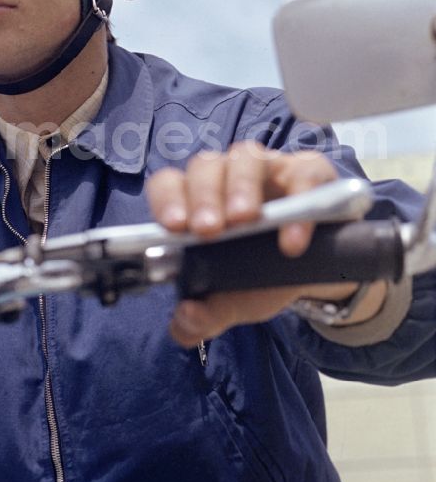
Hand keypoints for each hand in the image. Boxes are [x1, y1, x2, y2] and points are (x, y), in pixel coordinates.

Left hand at [146, 142, 368, 346]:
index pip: (169, 184)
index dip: (167, 200)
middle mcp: (225, 176)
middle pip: (204, 168)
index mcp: (195, 201)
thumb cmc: (260, 276)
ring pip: (245, 158)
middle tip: (209, 230)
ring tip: (246, 221)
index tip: (174, 227)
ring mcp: (267, 168)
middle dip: (203, 197)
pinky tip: (294, 239)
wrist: (315, 275)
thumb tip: (185, 322)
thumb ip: (204, 315)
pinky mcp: (309, 172)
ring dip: (240, 187)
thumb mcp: (233, 301)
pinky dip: (300, 203)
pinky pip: (303, 175)